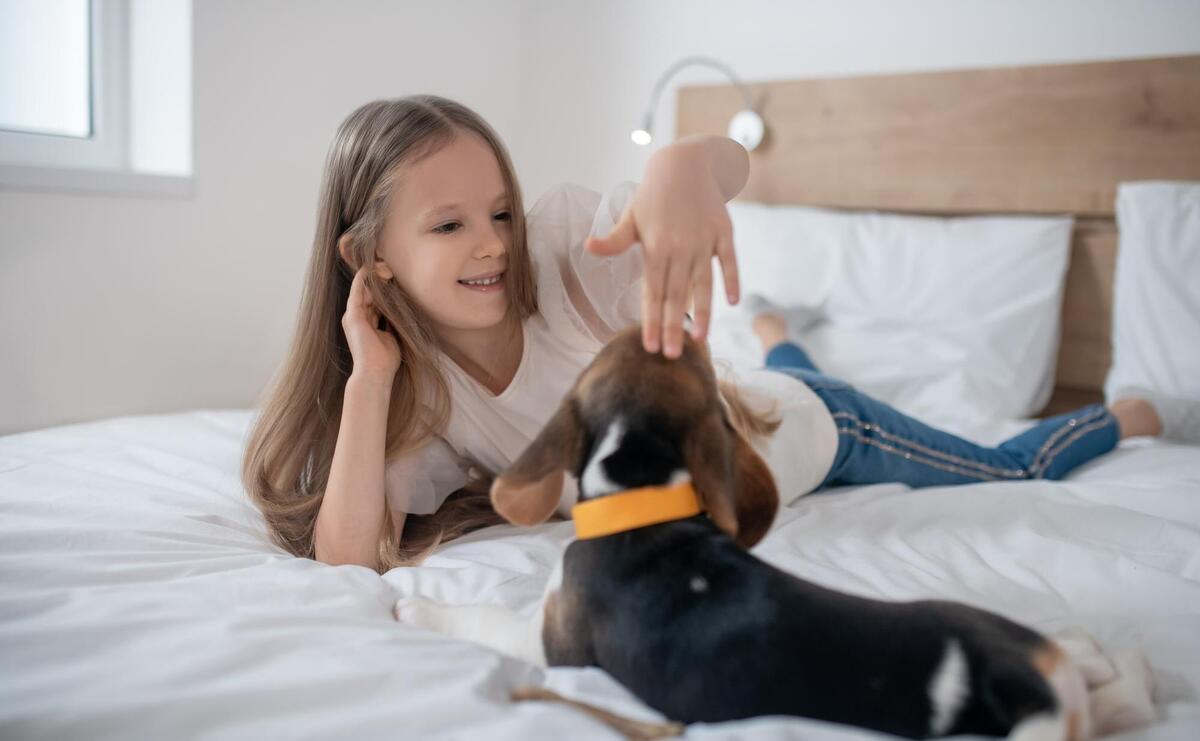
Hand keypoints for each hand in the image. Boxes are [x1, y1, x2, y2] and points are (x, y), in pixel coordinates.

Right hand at [342, 267, 401, 382]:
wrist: (375, 373)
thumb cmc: (385, 360)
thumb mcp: (392, 335)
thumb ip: (392, 322)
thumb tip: (400, 311)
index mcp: (365, 323)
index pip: (374, 300)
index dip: (383, 288)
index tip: (395, 276)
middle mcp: (356, 318)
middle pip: (368, 292)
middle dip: (378, 279)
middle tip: (391, 265)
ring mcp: (352, 316)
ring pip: (362, 289)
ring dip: (372, 276)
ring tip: (383, 263)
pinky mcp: (352, 316)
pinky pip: (357, 291)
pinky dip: (364, 279)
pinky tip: (371, 267)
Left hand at [584, 162, 738, 358]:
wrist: (685, 161)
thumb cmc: (653, 194)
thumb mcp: (631, 216)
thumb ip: (614, 240)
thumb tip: (587, 247)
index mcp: (655, 247)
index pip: (652, 292)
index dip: (651, 320)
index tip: (649, 345)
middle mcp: (679, 248)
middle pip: (675, 295)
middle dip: (672, 327)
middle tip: (670, 355)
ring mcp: (703, 240)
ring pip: (703, 284)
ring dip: (703, 313)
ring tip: (700, 340)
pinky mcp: (723, 231)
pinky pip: (729, 261)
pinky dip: (732, 280)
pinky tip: (733, 303)